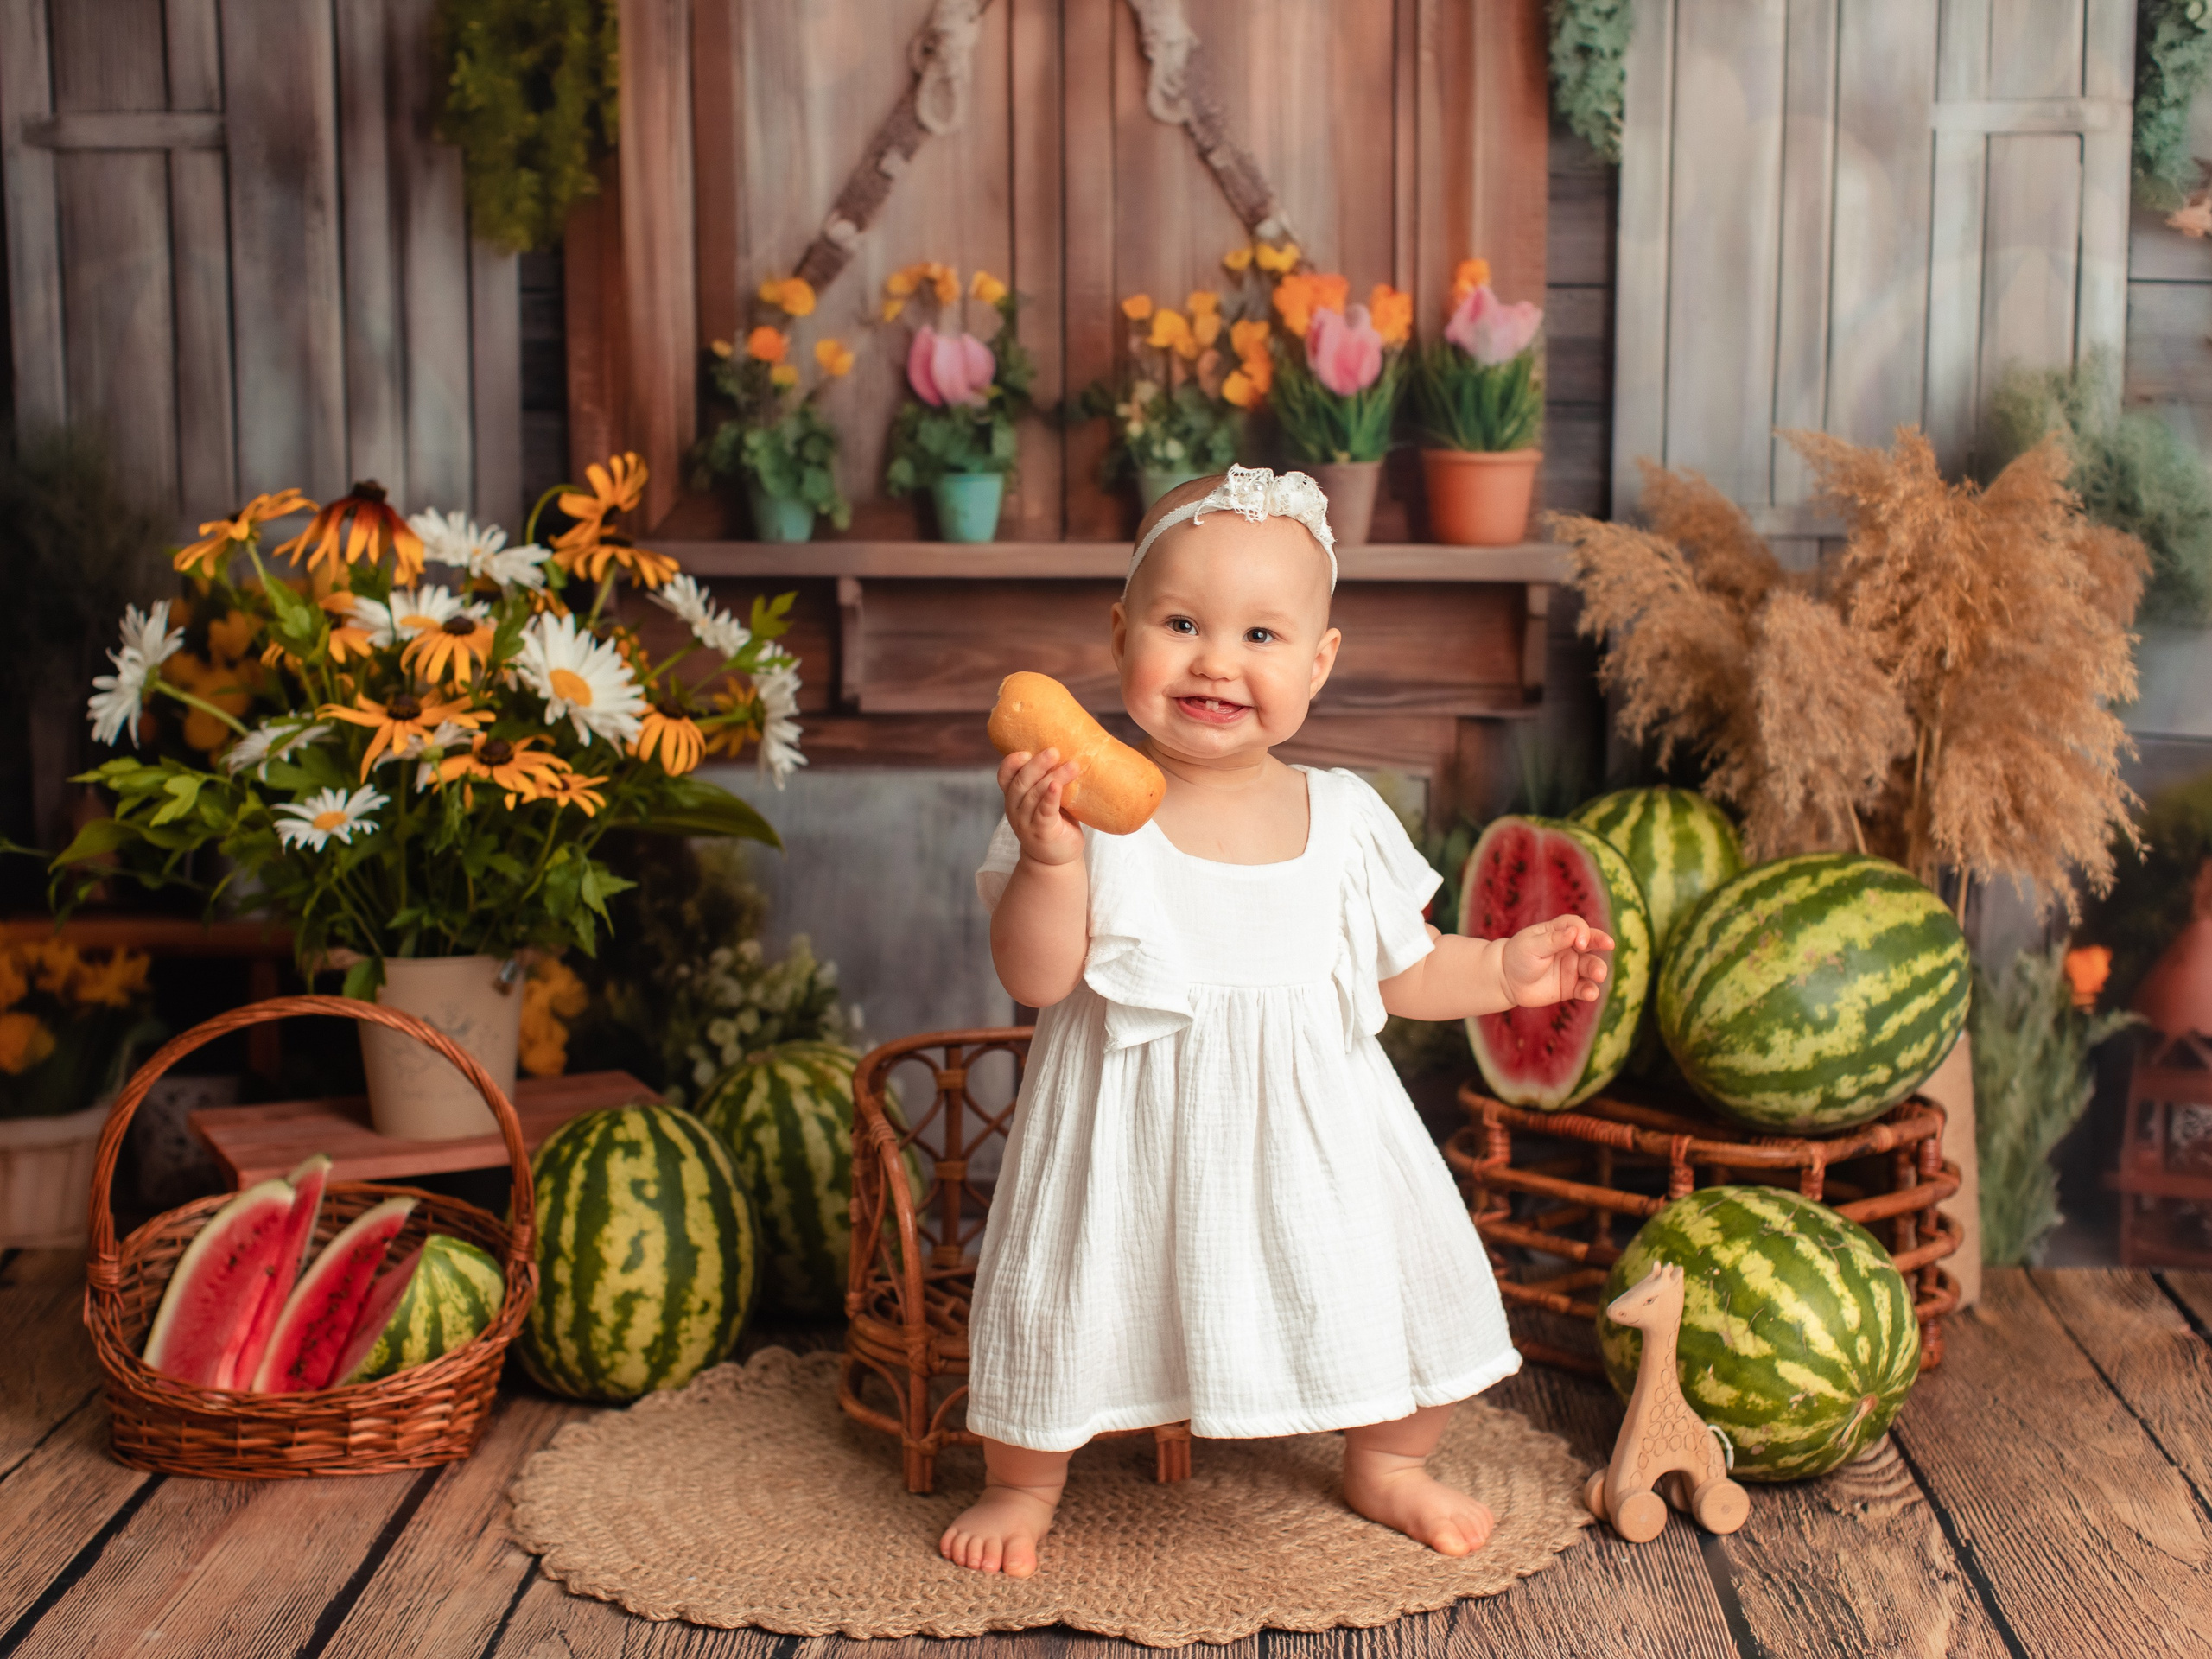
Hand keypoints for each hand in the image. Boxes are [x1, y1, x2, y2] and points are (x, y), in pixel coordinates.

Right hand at [998, 748, 1084, 866]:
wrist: (1056, 859)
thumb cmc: (1054, 822)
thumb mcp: (1044, 800)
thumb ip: (1048, 781)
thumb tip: (1072, 748)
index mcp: (1014, 797)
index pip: (1004, 777)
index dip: (1011, 763)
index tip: (1025, 751)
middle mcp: (1015, 809)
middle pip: (1021, 782)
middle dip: (1037, 765)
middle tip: (1053, 751)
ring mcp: (1026, 822)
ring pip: (1035, 794)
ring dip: (1054, 777)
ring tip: (1072, 765)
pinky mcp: (1041, 832)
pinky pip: (1044, 812)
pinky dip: (1051, 798)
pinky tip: (1058, 786)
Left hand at [1500, 914, 1614, 1008]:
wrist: (1506, 981)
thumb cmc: (1518, 957)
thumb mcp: (1531, 945)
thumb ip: (1553, 940)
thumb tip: (1575, 932)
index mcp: (1559, 932)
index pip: (1577, 926)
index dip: (1583, 931)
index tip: (1579, 942)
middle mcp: (1570, 948)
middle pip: (1592, 942)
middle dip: (1601, 941)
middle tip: (1609, 945)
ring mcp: (1572, 967)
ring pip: (1591, 966)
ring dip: (1598, 969)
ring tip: (1599, 975)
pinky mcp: (1571, 987)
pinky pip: (1584, 988)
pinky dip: (1590, 991)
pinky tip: (1591, 994)